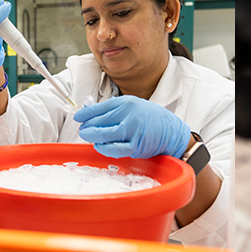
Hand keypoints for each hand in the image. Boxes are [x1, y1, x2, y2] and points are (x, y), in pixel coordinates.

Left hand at [73, 96, 191, 158]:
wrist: (172, 131)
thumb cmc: (151, 119)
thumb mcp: (134, 106)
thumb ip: (115, 109)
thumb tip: (92, 113)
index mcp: (128, 103)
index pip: (100, 107)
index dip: (86, 113)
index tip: (78, 117)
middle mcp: (130, 115)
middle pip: (99, 121)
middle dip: (87, 126)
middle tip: (83, 129)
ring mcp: (133, 131)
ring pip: (104, 135)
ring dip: (92, 136)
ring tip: (88, 136)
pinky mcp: (135, 146)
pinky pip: (113, 149)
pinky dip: (103, 148)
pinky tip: (99, 145)